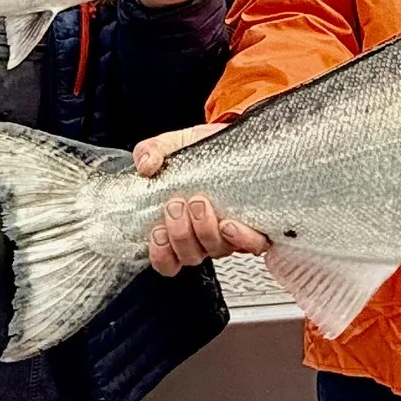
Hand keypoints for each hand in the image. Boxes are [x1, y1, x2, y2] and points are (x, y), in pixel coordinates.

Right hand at [132, 122, 270, 272]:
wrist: (235, 140)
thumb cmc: (203, 151)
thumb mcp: (172, 145)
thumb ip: (151, 151)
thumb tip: (145, 164)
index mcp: (180, 226)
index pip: (166, 260)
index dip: (161, 254)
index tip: (157, 232)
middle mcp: (204, 237)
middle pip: (189, 256)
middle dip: (180, 234)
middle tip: (177, 205)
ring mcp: (229, 234)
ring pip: (216, 251)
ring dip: (205, 230)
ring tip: (200, 203)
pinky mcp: (254, 227)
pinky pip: (251, 245)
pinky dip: (240, 238)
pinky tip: (230, 223)